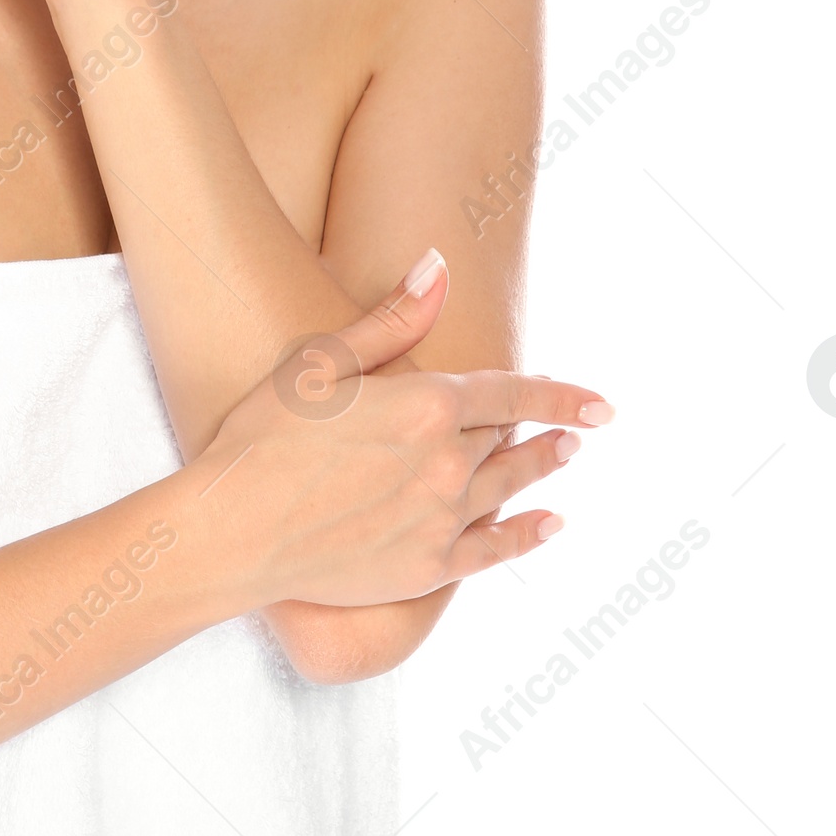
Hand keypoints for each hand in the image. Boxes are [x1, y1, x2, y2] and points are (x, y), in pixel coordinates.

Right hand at [190, 251, 612, 610]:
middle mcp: (447, 463)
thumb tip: (438, 267)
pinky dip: (527, 535)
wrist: (232, 533)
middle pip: (503, 439)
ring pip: (507, 487)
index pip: (512, 395)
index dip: (560, 396)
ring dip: (541, 469)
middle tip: (571, 429)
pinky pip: (494, 550)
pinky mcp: (426, 568)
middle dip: (537, 429)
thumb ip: (390, 320)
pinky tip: (550, 525)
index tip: (602, 404)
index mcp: (426, 405)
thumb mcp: (320, 363)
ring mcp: (441, 520)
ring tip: (565, 456)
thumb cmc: (261, 438)